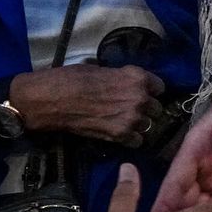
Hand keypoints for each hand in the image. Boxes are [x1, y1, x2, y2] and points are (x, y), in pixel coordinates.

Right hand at [8, 65, 164, 147]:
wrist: (51, 99)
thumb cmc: (72, 79)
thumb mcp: (102, 70)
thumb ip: (121, 78)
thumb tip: (125, 83)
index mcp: (137, 77)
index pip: (159, 87)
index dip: (150, 91)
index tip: (143, 94)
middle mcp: (140, 97)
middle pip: (156, 108)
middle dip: (146, 109)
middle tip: (132, 110)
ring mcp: (132, 118)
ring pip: (149, 125)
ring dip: (140, 125)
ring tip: (127, 124)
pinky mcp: (120, 135)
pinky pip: (137, 141)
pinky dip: (131, 140)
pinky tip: (121, 136)